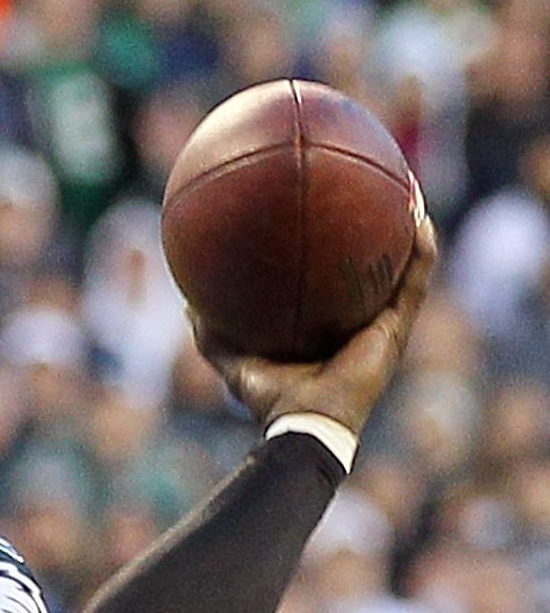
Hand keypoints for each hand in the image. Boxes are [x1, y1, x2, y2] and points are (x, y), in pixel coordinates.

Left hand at [198, 210, 437, 440]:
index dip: (340, 248)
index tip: (335, 211)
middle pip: (375, 267)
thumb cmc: (275, 401)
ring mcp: (385, 325)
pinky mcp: (398, 329)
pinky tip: (420, 215)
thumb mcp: (239, 363)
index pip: (338, 281)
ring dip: (412, 228)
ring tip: (412, 188)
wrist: (307, 425)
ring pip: (405, 267)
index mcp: (331, 326)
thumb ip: (214, 336)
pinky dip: (422, 250)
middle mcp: (362, 321)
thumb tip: (189, 306)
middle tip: (379, 187)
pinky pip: (415, 281)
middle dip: (381, 228)